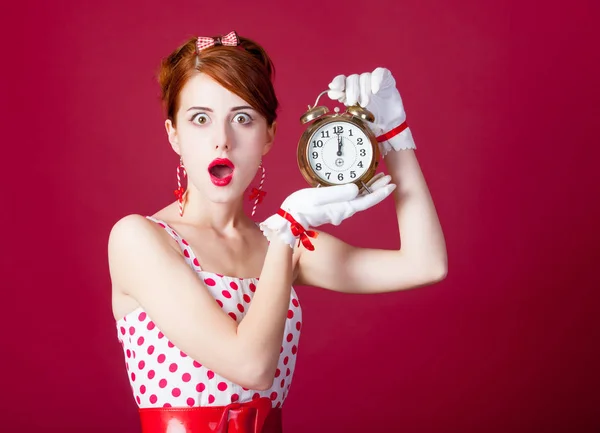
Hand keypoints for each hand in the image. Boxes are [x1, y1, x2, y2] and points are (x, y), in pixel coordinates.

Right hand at [259, 173, 395, 249]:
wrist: (287, 221)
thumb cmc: (299, 209)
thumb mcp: (316, 198)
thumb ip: (337, 193)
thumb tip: (357, 189)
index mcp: (341, 208)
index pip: (367, 201)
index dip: (380, 193)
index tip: (392, 185)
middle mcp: (343, 210)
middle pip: (366, 199)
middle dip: (378, 188)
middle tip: (389, 177)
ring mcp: (338, 209)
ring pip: (359, 198)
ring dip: (370, 188)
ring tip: (378, 177)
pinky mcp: (332, 207)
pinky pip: (350, 198)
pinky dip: (359, 189)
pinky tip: (359, 183)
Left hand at [327, 67, 415, 154]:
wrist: (388, 126)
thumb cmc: (370, 121)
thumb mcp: (354, 116)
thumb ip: (343, 102)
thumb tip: (330, 91)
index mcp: (350, 91)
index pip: (341, 80)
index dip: (338, 83)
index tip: (334, 88)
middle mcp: (361, 84)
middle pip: (352, 79)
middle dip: (352, 91)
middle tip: (354, 103)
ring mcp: (373, 81)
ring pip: (365, 77)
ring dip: (364, 90)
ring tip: (365, 104)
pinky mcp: (386, 80)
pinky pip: (380, 73)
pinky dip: (376, 80)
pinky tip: (375, 90)